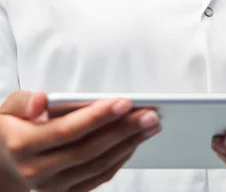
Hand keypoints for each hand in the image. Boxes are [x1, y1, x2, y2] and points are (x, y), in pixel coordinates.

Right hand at [0, 90, 161, 191]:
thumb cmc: (11, 126)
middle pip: (89, 150)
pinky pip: (98, 178)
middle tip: (151, 113)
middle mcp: (37, 172)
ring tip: (151, 124)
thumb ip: (24, 101)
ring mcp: (52, 187)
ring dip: (128, 144)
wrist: (2, 162)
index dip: (98, 116)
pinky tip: (135, 141)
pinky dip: (120, 159)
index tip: (125, 101)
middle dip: (123, 130)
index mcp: (23, 145)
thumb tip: (41, 101)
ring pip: (97, 166)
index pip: (68, 131)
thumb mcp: (8, 108)